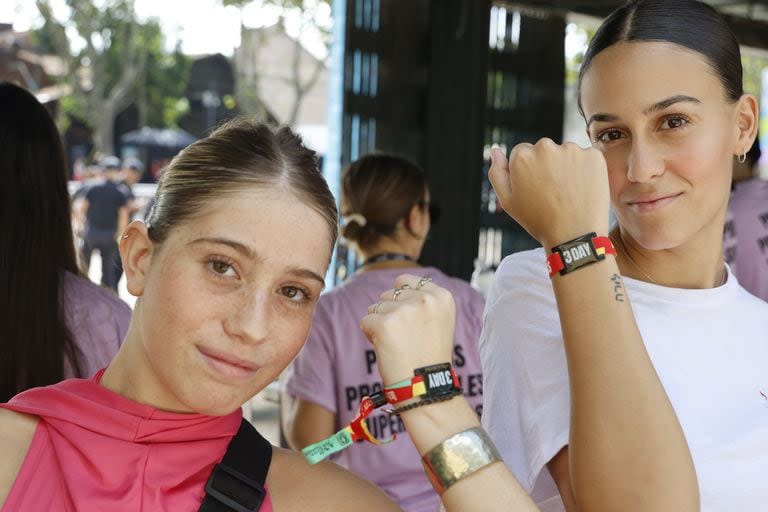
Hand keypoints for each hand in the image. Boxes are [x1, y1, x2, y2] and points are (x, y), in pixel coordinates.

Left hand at [359, 274, 454, 384]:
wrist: (425, 388)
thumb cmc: (428, 356)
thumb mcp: (438, 320)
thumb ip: (422, 299)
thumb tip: (397, 283)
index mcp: (442, 296)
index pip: (406, 281)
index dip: (402, 302)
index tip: (412, 324)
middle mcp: (425, 299)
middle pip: (389, 294)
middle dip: (391, 313)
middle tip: (406, 339)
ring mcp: (405, 310)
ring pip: (376, 307)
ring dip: (380, 324)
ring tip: (398, 345)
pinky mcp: (385, 323)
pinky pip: (365, 321)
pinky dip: (371, 335)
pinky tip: (387, 349)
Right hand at [489, 139, 610, 248]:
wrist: (574, 236)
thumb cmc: (538, 220)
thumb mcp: (508, 201)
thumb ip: (497, 173)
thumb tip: (495, 150)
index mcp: (522, 155)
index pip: (522, 152)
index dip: (528, 172)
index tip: (536, 189)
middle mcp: (546, 147)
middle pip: (544, 150)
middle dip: (547, 166)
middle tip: (552, 193)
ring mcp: (572, 150)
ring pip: (566, 153)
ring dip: (566, 167)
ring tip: (568, 193)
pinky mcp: (594, 156)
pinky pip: (586, 158)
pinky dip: (585, 170)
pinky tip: (582, 190)